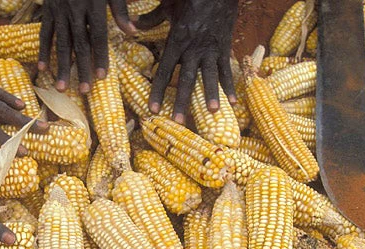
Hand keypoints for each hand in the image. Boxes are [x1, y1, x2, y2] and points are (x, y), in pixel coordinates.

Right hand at [38, 0, 134, 92]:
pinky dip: (43, 50)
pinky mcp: (48, 9)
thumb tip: (132, 32)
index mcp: (93, 5)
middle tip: (84, 90)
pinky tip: (43, 68)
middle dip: (82, 68)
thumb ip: (120, 10)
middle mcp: (75, 10)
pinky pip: (45, 32)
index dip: (101, 56)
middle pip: (80, 44)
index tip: (102, 76)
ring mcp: (59, 11)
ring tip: (62, 87)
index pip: (99, 35)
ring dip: (62, 67)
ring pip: (61, 43)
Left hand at [141, 0, 238, 119]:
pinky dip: (230, 85)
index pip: (164, 71)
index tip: (152, 109)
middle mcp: (193, 49)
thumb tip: (131, 26)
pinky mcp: (225, 47)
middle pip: (186, 79)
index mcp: (177, 41)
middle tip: (178, 121)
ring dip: (211, 95)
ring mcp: (211, 49)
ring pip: (210, 76)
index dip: (157, 91)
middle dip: (181, 102)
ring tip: (212, 113)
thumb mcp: (167, 5)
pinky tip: (233, 102)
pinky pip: (227, 69)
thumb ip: (150, 19)